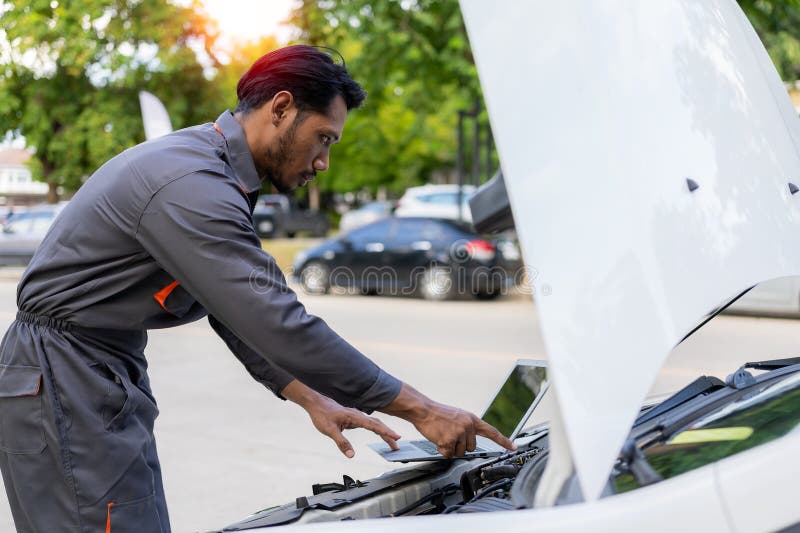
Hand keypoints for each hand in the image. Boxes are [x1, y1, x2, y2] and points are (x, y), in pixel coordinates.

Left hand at [306, 396, 400, 457]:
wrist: (316, 403)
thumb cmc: (322, 414)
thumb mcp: (329, 431)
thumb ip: (341, 443)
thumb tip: (351, 455)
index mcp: (355, 417)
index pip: (374, 425)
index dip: (386, 432)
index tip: (397, 437)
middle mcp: (358, 415)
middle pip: (378, 425)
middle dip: (388, 435)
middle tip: (397, 445)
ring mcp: (356, 416)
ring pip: (374, 424)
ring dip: (383, 432)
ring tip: (391, 442)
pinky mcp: (353, 418)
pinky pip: (368, 424)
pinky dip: (376, 429)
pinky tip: (378, 433)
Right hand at [380, 384, 514, 457]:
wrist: (424, 410)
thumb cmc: (438, 414)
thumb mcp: (458, 416)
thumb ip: (467, 428)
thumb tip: (471, 444)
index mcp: (472, 419)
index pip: (492, 431)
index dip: (503, 441)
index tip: (513, 447)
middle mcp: (468, 426)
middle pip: (472, 448)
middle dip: (461, 446)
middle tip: (450, 435)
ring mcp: (459, 433)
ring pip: (460, 453)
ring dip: (451, 448)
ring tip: (443, 435)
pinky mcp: (449, 440)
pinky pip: (448, 454)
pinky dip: (442, 450)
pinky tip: (438, 439)